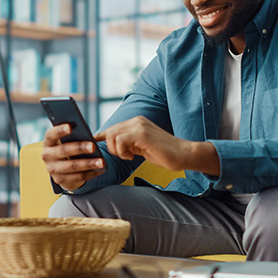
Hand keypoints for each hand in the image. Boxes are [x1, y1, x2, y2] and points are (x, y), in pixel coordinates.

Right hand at [41, 124, 105, 191]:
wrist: (62, 168)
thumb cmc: (68, 147)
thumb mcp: (67, 141)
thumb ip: (73, 136)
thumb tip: (87, 134)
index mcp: (48, 142)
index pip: (51, 134)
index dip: (60, 130)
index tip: (70, 127)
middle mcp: (47, 155)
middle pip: (64, 150)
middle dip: (79, 148)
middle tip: (93, 146)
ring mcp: (53, 169)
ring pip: (72, 166)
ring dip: (88, 163)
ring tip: (102, 161)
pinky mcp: (61, 180)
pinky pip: (78, 177)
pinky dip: (90, 173)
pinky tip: (100, 170)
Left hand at [95, 116, 214, 171]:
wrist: (182, 154)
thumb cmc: (163, 154)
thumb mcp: (140, 146)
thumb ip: (127, 143)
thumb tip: (109, 144)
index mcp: (136, 122)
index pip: (112, 128)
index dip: (101, 137)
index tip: (95, 145)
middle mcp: (137, 120)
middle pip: (110, 131)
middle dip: (111, 147)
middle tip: (125, 156)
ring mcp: (139, 125)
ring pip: (112, 135)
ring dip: (117, 150)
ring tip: (130, 156)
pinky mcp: (142, 134)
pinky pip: (120, 140)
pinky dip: (122, 151)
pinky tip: (133, 156)